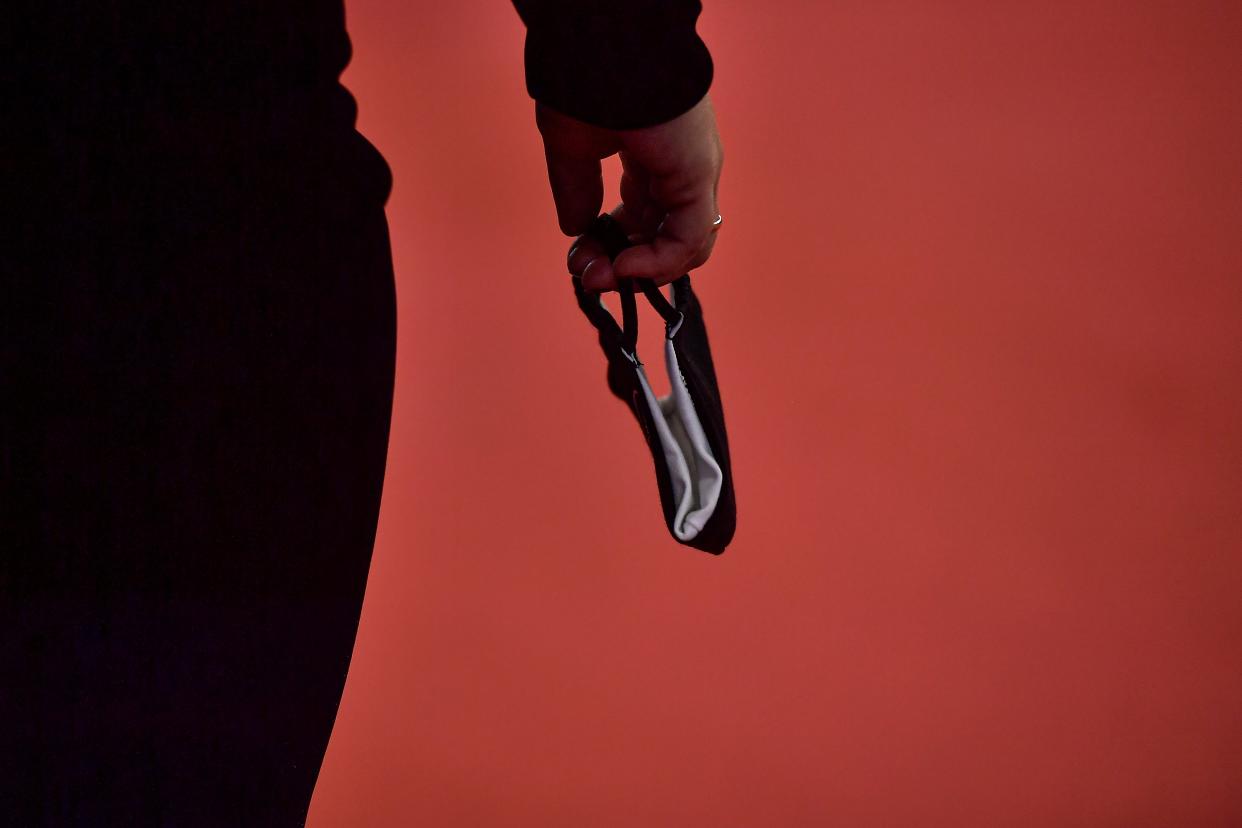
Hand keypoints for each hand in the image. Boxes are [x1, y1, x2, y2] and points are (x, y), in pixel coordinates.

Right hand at [534, 93, 723, 291]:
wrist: (602, 48)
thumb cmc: (586, 82)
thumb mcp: (571, 148)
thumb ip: (577, 190)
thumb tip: (576, 229)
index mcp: (654, 153)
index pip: (646, 215)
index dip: (614, 244)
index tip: (578, 259)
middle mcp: (682, 166)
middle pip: (664, 236)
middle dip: (623, 264)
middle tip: (587, 278)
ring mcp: (694, 173)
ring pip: (684, 246)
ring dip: (641, 271)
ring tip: (603, 277)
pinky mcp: (697, 177)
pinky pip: (686, 239)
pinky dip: (657, 263)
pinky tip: (622, 267)